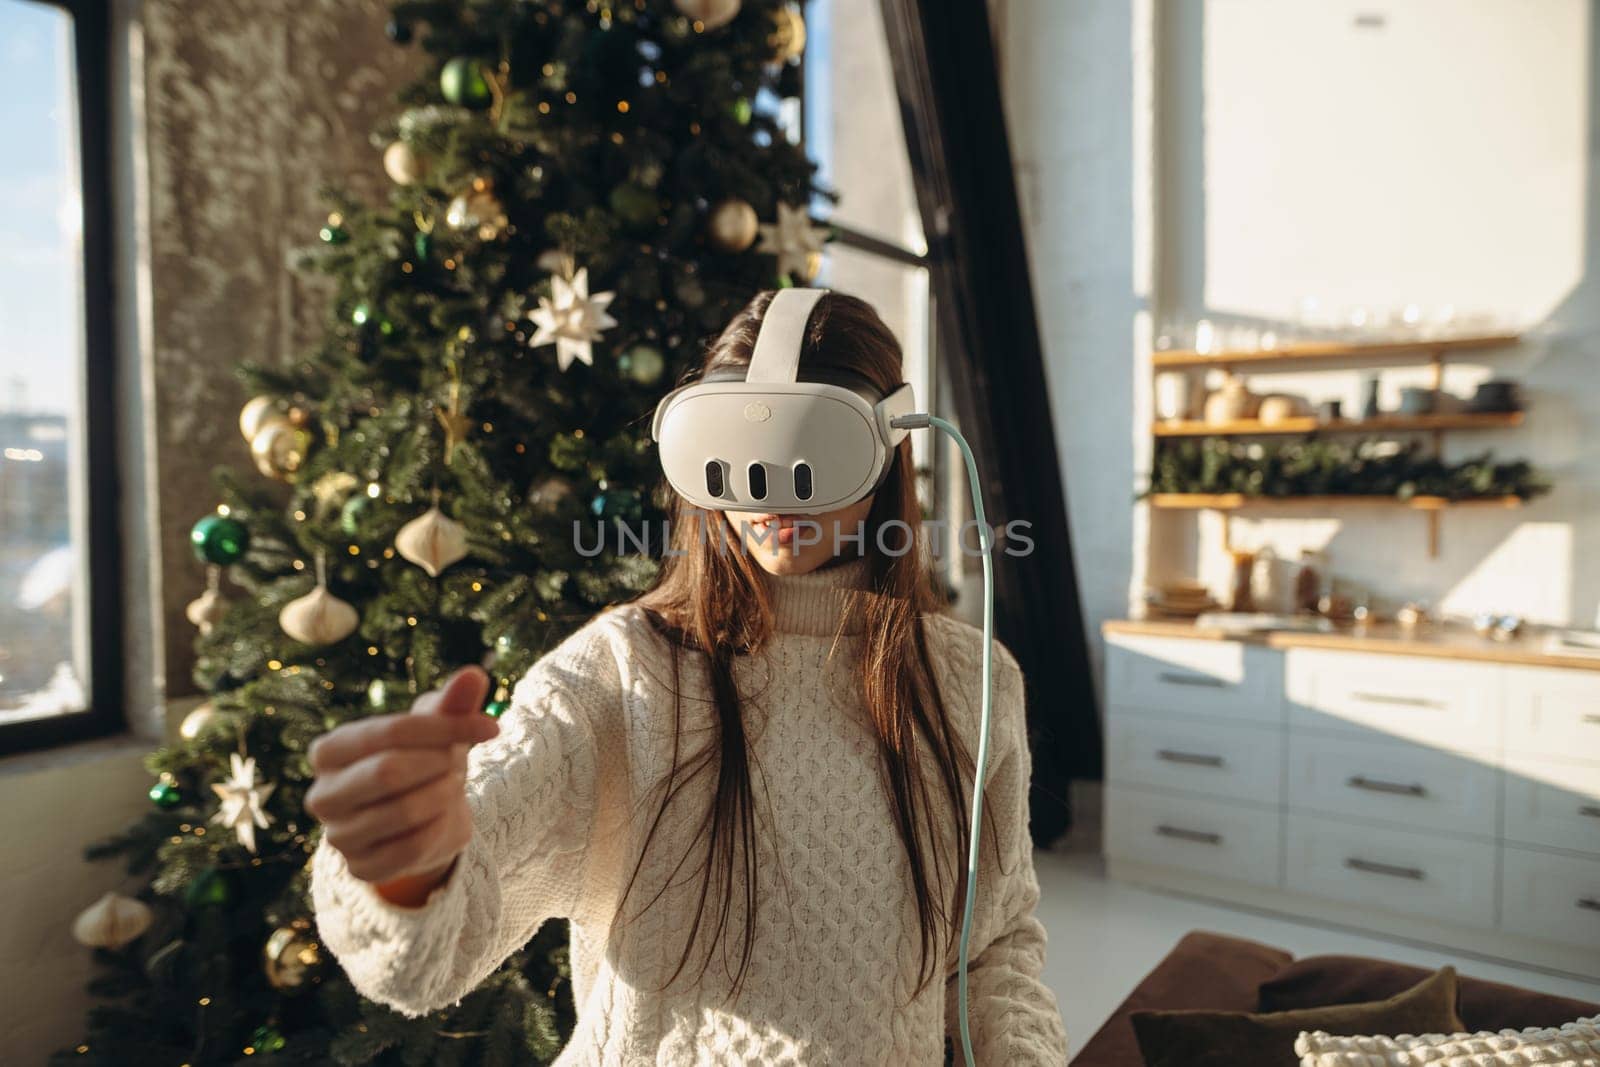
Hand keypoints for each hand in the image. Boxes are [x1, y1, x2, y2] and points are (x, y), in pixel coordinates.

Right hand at [307, 666, 498, 904]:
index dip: (446, 727)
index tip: (492, 727)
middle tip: (458, 765)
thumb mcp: (439, 729)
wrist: (425, 819)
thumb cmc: (425, 761)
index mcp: (330, 750)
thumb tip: (475, 674)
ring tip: (449, 788)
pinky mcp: (360, 868)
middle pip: (389, 772)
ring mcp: (337, 836)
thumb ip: (453, 702)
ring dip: (444, 797)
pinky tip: (444, 818)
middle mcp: (322, 794)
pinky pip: (413, 848)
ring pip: (405, 812)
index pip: (390, 732)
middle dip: (438, 765)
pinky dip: (441, 829)